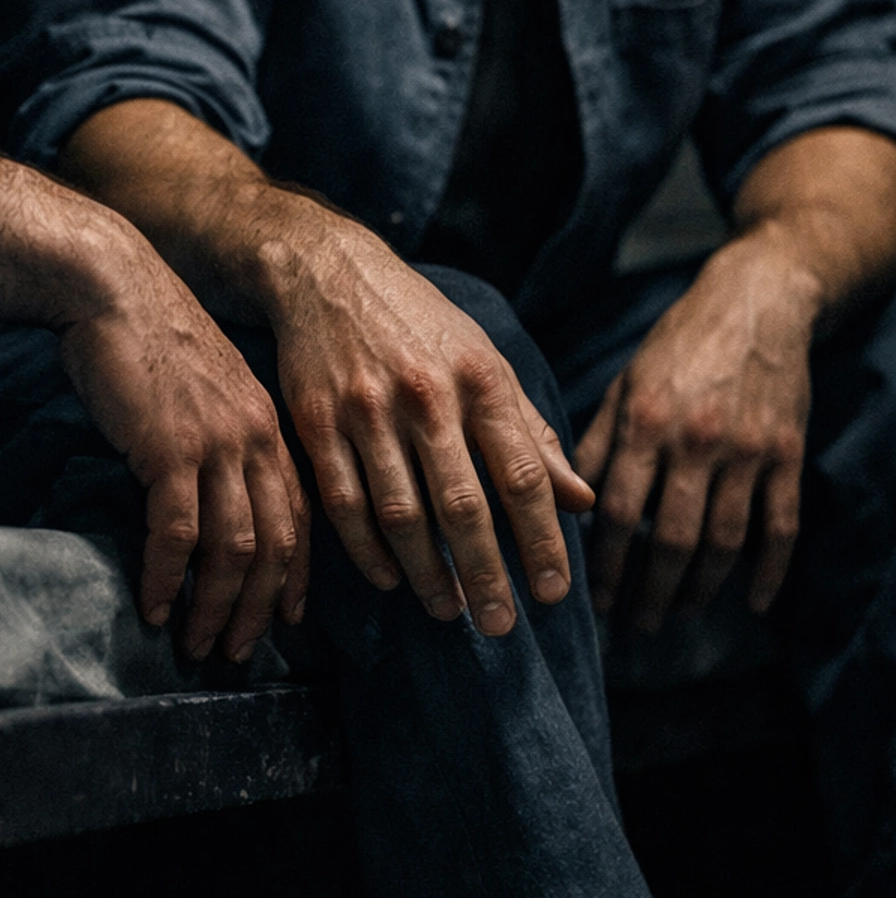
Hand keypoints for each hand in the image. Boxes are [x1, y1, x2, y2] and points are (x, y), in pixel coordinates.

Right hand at [59, 243, 309, 662]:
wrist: (113, 287)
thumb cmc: (150, 337)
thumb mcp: (207, 390)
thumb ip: (222, 440)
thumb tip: (213, 500)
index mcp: (270, 427)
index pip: (301, 518)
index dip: (295, 576)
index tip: (287, 619)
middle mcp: (256, 440)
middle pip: (275, 546)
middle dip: (260, 609)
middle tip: (236, 652)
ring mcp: (217, 445)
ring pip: (234, 550)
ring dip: (216, 606)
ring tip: (197, 642)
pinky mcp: (170, 450)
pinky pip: (177, 535)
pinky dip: (166, 578)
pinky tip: (152, 605)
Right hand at [265, 213, 591, 634]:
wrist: (327, 271)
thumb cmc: (418, 323)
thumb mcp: (484, 359)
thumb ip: (530, 431)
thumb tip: (581, 500)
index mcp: (480, 378)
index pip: (523, 476)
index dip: (540, 542)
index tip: (552, 594)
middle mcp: (426, 394)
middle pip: (463, 506)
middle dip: (486, 575)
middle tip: (500, 626)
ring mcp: (367, 409)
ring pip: (401, 513)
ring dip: (427, 573)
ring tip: (448, 610)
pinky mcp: (316, 421)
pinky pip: (344, 502)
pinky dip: (367, 551)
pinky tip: (390, 578)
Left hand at [577, 234, 815, 631]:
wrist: (757, 303)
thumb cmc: (678, 343)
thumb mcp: (626, 382)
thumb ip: (598, 441)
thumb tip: (569, 501)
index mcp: (648, 423)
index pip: (621, 512)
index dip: (607, 564)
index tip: (595, 598)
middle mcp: (697, 442)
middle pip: (673, 539)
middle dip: (651, 590)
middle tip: (637, 623)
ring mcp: (748, 452)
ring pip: (725, 541)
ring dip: (700, 589)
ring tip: (678, 613)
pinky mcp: (787, 455)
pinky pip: (781, 526)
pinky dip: (769, 571)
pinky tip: (752, 602)